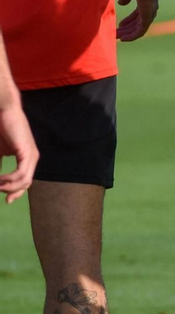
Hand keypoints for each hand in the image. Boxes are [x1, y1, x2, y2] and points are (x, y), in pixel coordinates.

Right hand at [0, 86, 36, 203]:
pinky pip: (21, 174)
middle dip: (11, 191)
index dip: (15, 193)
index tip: (6, 201)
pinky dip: (9, 180)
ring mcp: (31, 156)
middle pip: (26, 184)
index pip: (25, 182)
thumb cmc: (1, 130)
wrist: (4, 112)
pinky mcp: (27, 152)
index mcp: (26, 159)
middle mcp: (32, 159)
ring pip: (24, 181)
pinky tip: (0, 180)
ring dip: (8, 186)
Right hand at [117, 0, 158, 40]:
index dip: (128, 21)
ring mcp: (149, 15)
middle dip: (126, 29)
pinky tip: (123, 39)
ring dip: (127, 34)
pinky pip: (140, 31)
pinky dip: (132, 36)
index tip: (119, 25)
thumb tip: (121, 3)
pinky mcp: (148, 19)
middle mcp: (149, 11)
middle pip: (137, 24)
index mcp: (145, 5)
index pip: (137, 16)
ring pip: (138, 29)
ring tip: (116, 37)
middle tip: (116, 33)